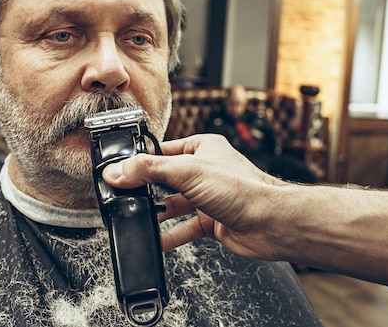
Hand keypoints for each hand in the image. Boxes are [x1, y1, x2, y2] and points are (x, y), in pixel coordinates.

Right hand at [102, 134, 285, 259]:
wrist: (269, 222)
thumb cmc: (242, 188)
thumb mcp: (186, 171)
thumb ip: (149, 170)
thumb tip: (118, 170)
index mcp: (203, 148)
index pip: (163, 150)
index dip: (142, 161)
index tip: (120, 171)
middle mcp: (206, 171)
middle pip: (167, 179)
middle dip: (148, 190)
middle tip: (126, 197)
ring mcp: (209, 197)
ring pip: (175, 205)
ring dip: (158, 214)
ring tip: (137, 219)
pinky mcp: (213, 221)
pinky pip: (185, 228)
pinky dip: (171, 235)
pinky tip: (158, 241)